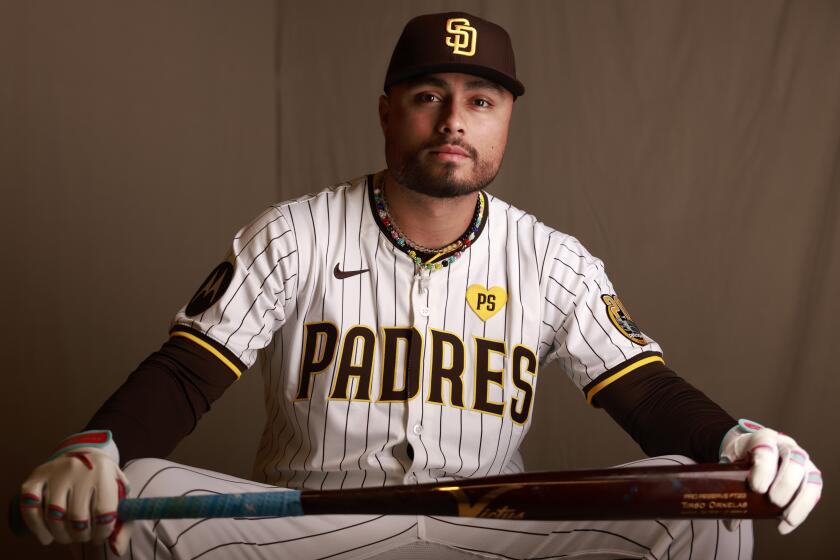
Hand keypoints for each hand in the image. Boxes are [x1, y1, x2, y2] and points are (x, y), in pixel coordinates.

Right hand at [19, 430, 131, 554]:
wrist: (83, 452)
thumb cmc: (103, 481)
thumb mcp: (119, 495)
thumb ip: (123, 523)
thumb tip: (118, 550)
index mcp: (104, 472)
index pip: (104, 512)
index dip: (102, 532)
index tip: (99, 537)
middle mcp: (79, 469)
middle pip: (77, 517)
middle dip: (81, 535)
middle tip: (82, 536)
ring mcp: (55, 472)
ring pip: (54, 515)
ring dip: (60, 535)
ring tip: (66, 536)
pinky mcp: (36, 477)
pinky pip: (29, 506)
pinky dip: (36, 527)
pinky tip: (46, 536)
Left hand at [720, 419, 821, 533]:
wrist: (749, 449)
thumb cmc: (740, 456)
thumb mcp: (729, 463)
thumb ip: (727, 486)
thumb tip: (730, 523)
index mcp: (762, 438)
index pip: (766, 447)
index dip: (764, 468)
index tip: (756, 488)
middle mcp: (785, 445)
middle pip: (794, 459)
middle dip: (785, 483)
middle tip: (773, 501)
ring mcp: (800, 459)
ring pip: (810, 475)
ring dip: (800, 499)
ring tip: (786, 518)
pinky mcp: (809, 474)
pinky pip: (813, 490)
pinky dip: (803, 508)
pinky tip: (789, 523)